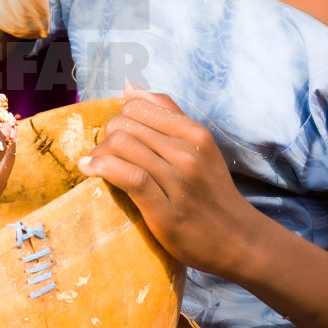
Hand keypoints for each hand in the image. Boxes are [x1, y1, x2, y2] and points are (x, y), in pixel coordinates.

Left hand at [77, 83, 260, 277]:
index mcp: (195, 133)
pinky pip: (128, 177)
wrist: (237, 240)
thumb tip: (130, 87)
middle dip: (107, 135)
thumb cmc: (211, 192)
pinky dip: (102, 168)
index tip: (118, 137)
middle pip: (126, 124)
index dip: (120, 118)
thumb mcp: (199, 146)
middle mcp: (187, 152)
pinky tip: (90, 170)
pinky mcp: (165, 210)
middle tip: (106, 154)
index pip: (138, 107)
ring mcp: (177, 181)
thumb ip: (167, 114)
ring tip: (96, 164)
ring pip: (122, 146)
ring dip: (100, 153)